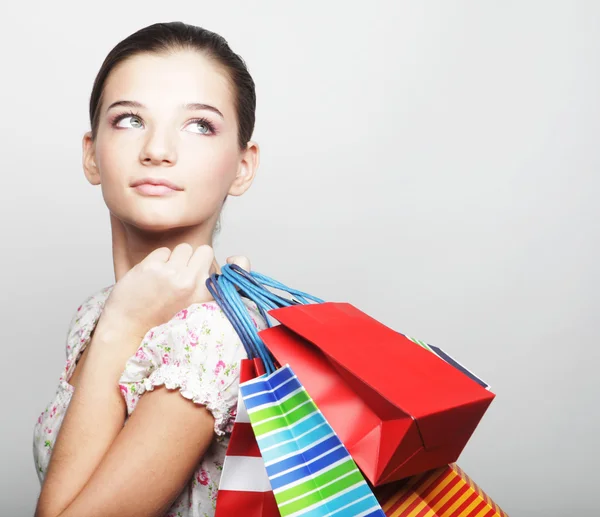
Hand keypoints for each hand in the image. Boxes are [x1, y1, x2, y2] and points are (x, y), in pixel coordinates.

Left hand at [99, 244, 249, 341]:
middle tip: (183, 276)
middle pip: (204, 251)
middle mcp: (194, 284)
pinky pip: (163, 251)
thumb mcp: (197, 309)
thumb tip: (237, 257)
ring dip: (175, 259)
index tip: (235, 260)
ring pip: (183, 248)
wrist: (128, 328)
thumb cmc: (163, 319)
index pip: (240, 269)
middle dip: (194, 259)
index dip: (241, 263)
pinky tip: (152, 277)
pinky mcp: (153, 268)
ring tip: (166, 278)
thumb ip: (212, 287)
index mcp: (208, 297)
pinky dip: (158, 261)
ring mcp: (173, 274)